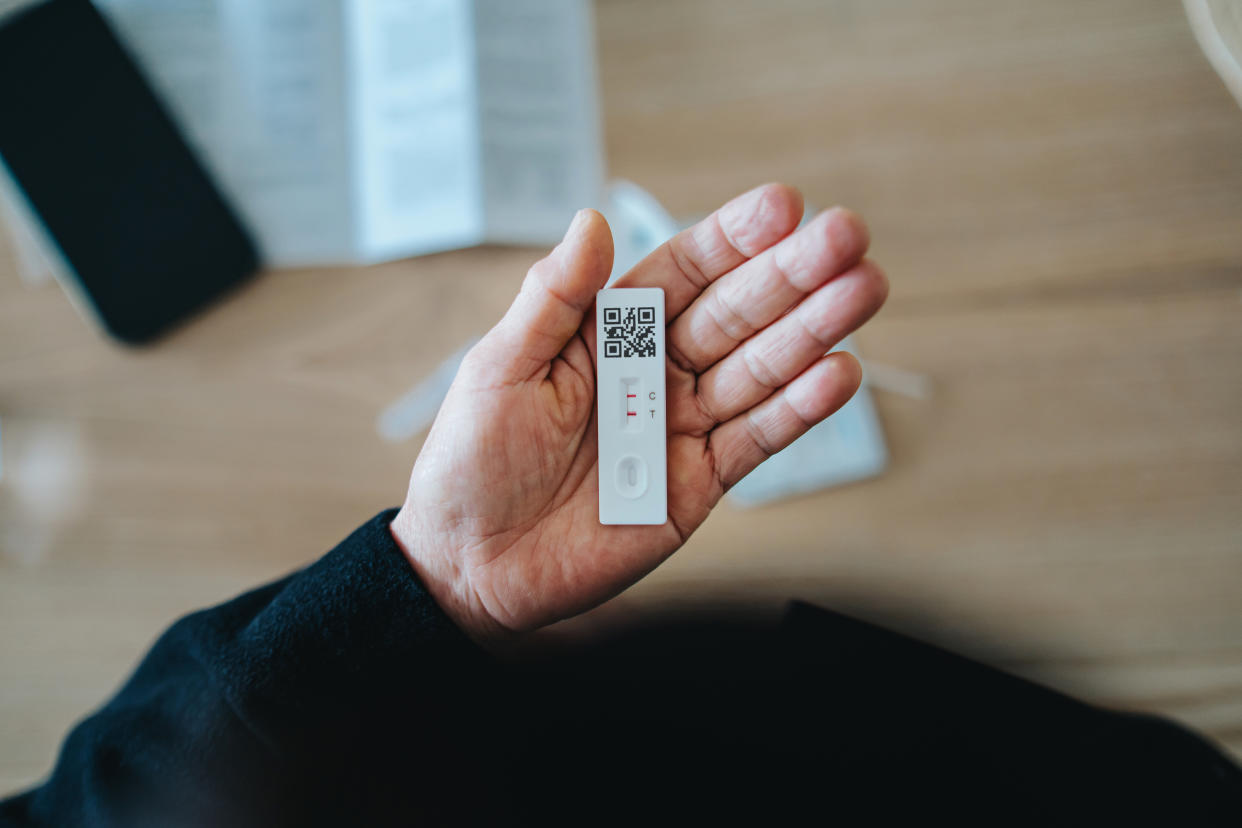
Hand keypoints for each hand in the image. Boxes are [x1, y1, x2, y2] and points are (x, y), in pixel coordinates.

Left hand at [390, 184, 886, 644]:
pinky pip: (755, 441)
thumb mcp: (501, 367)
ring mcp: (682, 426)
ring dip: (813, 331)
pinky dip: (798, 410)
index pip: (682, 273)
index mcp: (608, 334)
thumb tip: (593, 220)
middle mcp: (655, 371)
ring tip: (864, 290)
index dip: (732, 240)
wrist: (471, 566)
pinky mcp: (699, 483)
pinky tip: (838, 373)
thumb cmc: (472, 461)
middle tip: (848, 237)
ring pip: (759, 370)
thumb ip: (554, 298)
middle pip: (735, 314)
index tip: (783, 207)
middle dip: (791, 276)